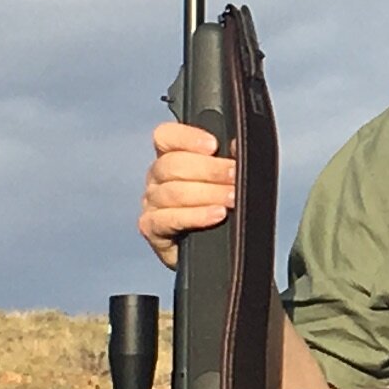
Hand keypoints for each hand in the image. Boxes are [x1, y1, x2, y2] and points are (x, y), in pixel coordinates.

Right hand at [139, 119, 238, 267]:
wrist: (211, 251)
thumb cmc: (218, 207)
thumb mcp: (225, 180)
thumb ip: (229, 159)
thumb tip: (237, 147)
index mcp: (170, 157)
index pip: (166, 136)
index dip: (187, 137)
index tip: (213, 146)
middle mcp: (156, 178)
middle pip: (173, 165)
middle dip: (209, 169)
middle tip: (234, 176)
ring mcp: (151, 203)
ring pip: (173, 192)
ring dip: (208, 194)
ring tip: (232, 199)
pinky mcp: (150, 228)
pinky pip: (168, 219)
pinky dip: (196, 216)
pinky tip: (216, 215)